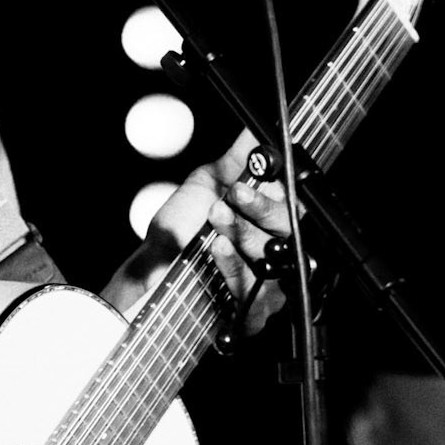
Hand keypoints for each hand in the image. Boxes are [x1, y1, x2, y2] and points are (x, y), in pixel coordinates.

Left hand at [107, 133, 292, 332]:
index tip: (249, 184)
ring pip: (276, 258)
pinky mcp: (252, 315)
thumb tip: (254, 128)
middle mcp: (273, 255)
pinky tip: (218, 248)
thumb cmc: (179, 232)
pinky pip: (257, 291)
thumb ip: (237, 160)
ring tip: (215, 221)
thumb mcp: (207, 185)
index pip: (294, 207)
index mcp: (269, 224)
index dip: (276, 195)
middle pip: (292, 231)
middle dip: (261, 210)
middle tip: (232, 198)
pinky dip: (236, 265)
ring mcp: (266, 287)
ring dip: (244, 233)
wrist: (151, 272)